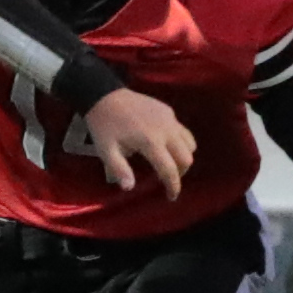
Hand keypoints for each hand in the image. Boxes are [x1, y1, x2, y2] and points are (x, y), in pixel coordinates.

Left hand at [80, 87, 196, 198]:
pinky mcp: (168, 110)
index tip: (171, 197)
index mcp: (150, 142)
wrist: (103, 95)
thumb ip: (119, 169)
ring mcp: (169, 118)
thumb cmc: (103, 125)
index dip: (173, 186)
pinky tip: (164, 144)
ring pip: (189, 143)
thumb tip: (130, 188)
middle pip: (186, 157)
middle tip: (168, 179)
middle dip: (181, 172)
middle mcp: (166, 130)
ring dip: (183, 157)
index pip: (169, 169)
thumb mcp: (106, 150)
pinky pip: (182, 130)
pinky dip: (180, 142)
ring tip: (170, 163)